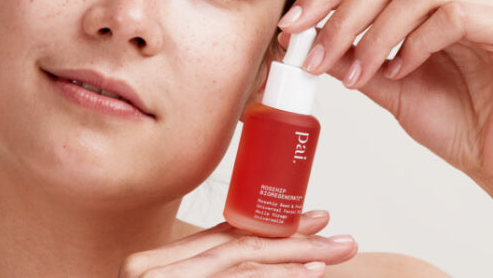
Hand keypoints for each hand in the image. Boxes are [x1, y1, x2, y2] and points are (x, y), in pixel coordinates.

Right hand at [119, 210, 356, 276]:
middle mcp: (154, 267)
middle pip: (236, 243)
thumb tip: (263, 266)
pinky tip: (310, 274)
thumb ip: (211, 274)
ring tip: (334, 252)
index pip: (222, 236)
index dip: (268, 227)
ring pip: (242, 259)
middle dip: (292, 237)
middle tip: (337, 235)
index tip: (308, 220)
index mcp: (156, 263)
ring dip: (295, 255)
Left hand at [278, 0, 492, 214]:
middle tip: (312, 53)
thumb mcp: (389, 87)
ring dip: (371, 36)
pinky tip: (400, 71)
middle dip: (338, 15)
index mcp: (424, 3)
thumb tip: (308, 46)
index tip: (291, 25)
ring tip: (356, 75)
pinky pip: (451, 15)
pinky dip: (413, 43)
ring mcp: (481, 4)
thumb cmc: (458, 121)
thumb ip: (353, 61)